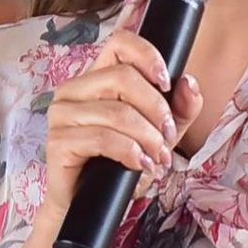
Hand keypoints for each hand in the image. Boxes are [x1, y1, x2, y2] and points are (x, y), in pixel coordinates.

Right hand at [39, 30, 202, 218]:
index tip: (167, 83)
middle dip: (156, 108)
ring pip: (117, 112)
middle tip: (169, 136)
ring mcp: (62, 114)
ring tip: (159, 158)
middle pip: (122, 77)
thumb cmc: (121, 164)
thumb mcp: (161, 133)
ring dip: (148, 137)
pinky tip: (142, 165)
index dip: (148, 56)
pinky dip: (131, 152)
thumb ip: (179, 108)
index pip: (120, 42)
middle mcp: (74, 90)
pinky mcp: (58, 142)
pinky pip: (103, 139)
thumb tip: (189, 82)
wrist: (92, 205)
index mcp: (96, 77)